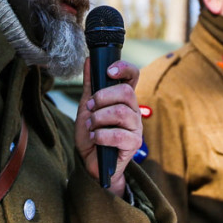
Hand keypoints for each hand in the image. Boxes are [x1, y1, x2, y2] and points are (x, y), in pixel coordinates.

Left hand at [74, 57, 142, 196]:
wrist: (91, 162)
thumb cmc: (92, 134)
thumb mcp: (87, 107)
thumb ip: (90, 85)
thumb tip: (89, 60)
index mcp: (124, 99)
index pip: (133, 76)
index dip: (124, 69)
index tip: (108, 71)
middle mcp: (133, 110)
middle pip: (126, 93)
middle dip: (103, 98)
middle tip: (90, 108)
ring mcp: (135, 127)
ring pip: (121, 113)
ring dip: (99, 118)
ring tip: (91, 126)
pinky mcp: (133, 144)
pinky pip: (118, 135)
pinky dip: (101, 135)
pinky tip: (94, 138)